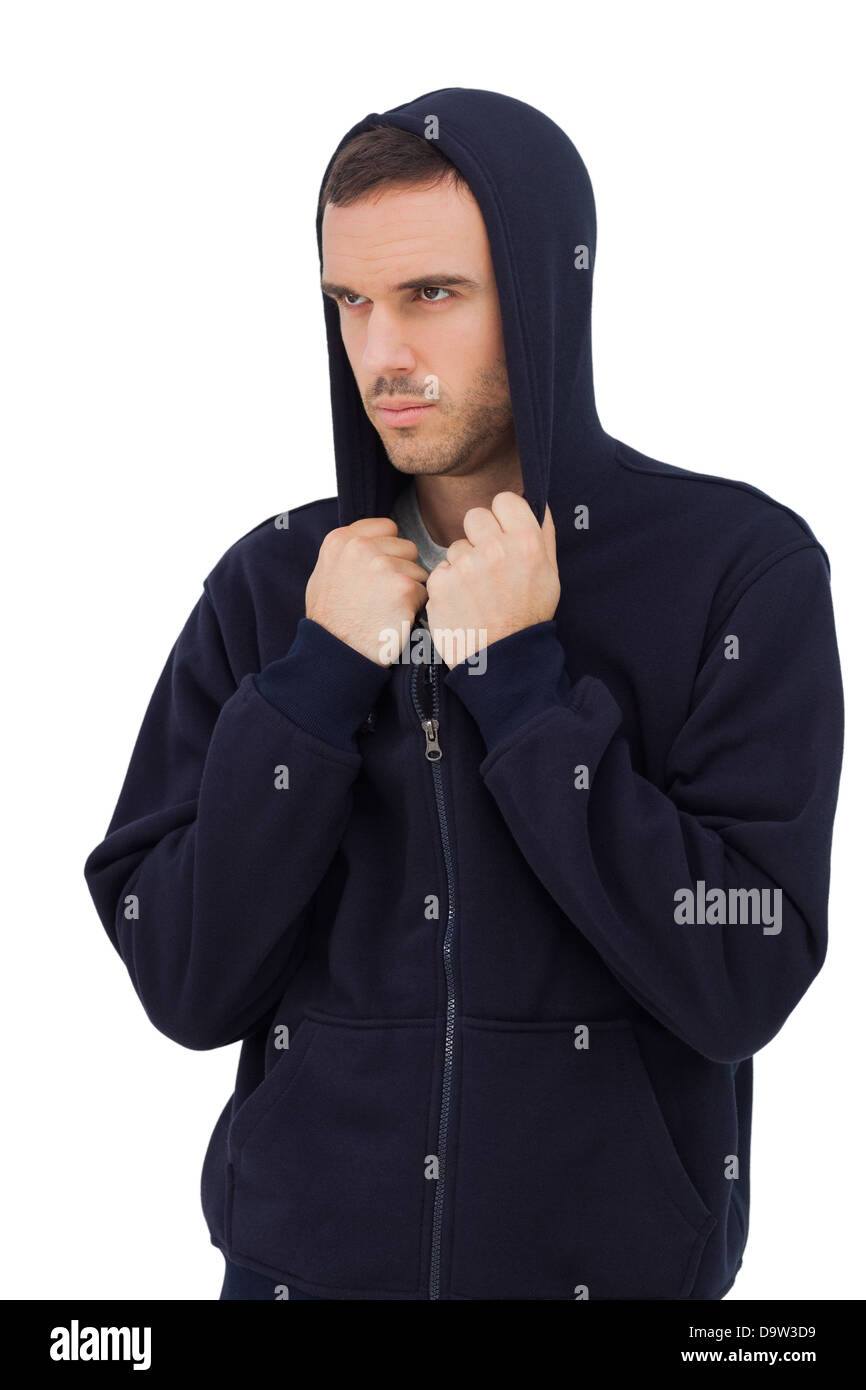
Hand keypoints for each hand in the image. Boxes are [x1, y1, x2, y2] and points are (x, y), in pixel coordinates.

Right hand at [306, 517, 427, 665]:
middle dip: (402, 569)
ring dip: (409, 590)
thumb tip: (367, 540)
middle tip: (382, 596)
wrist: (336, 653)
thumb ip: (347, 552)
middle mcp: (362, 546)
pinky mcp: (404, 587)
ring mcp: (384, 565)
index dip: (389, 550)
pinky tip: (395, 619)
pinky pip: (424, 592)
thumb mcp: (324, 574)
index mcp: (342, 539)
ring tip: (386, 609)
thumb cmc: (329, 620)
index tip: (380, 571)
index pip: (387, 527)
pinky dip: (415, 608)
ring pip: (418, 570)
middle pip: (407, 547)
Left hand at [425, 494, 559, 667]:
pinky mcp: (441, 583)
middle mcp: (495, 549)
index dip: (502, 516)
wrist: (502, 660)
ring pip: (456, 546)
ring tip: (477, 592)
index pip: (504, 499)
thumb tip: (537, 502)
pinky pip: (441, 569)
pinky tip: (462, 603)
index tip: (502, 533)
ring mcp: (465, 565)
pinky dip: (448, 585)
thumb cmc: (528, 617)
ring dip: (463, 564)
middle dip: (478, 536)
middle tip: (487, 565)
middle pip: (475, 516)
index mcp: (526, 542)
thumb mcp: (550, 575)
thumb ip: (543, 535)